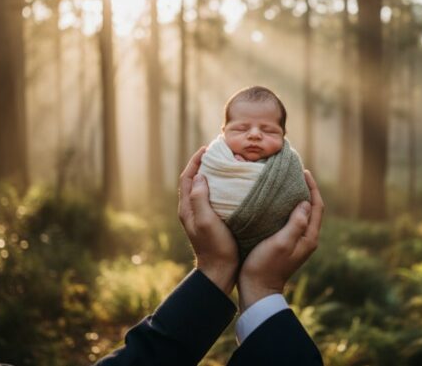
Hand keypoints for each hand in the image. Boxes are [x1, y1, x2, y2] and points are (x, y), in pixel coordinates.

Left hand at [178, 146, 238, 293]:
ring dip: (214, 175)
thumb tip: (199, 177)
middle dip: (205, 165)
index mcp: (187, 208)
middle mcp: (192, 210)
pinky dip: (222, 187)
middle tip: (219, 154)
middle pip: (195, 180)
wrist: (220, 271)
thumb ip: (199, 198)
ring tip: (228, 165)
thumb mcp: (206, 221)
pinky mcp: (213, 221)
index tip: (207, 149)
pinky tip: (234, 185)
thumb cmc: (214, 247)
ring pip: (205, 188)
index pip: (187, 178)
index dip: (195, 162)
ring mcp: (202, 216)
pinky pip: (215, 198)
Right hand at [237, 170, 323, 311]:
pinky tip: (274, 202)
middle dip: (305, 190)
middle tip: (294, 173)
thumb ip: (296, 224)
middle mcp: (306, 239)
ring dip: (295, 198)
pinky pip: (290, 220)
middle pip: (311, 209)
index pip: (317, 207)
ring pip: (300, 214)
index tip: (303, 172)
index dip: (312, 188)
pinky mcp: (285, 244)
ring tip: (284, 183)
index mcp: (309, 238)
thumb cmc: (267, 266)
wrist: (256, 289)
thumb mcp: (282, 243)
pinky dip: (285, 208)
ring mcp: (296, 242)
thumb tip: (306, 203)